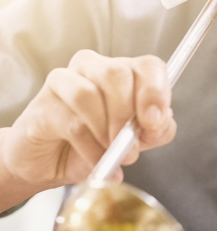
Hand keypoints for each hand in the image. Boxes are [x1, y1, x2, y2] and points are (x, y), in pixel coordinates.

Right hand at [2, 50, 176, 189]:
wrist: (53, 164)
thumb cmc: (95, 144)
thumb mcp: (136, 140)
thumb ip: (157, 130)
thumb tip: (160, 123)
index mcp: (124, 71)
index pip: (149, 66)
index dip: (155, 92)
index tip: (154, 121)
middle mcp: (94, 67)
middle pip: (117, 74)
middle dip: (127, 115)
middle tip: (131, 145)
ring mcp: (65, 81)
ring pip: (89, 95)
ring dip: (106, 131)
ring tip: (112, 153)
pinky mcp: (43, 105)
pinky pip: (72, 123)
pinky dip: (90, 147)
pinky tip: (96, 160)